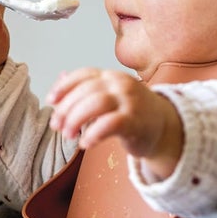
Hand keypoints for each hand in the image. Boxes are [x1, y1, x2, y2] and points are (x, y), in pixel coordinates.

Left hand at [47, 68, 183, 179]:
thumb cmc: (133, 113)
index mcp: (111, 76)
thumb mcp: (110, 96)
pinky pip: (109, 124)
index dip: (64, 86)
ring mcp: (129, 101)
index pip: (83, 74)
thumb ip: (86, 90)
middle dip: (66, 109)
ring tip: (68, 135)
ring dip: (75, 120)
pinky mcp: (135, 121)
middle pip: (85, 90)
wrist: (165, 127)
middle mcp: (120, 84)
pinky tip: (85, 143)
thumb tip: (58, 82)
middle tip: (57, 126)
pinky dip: (93, 133)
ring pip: (95, 103)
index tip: (51, 100)